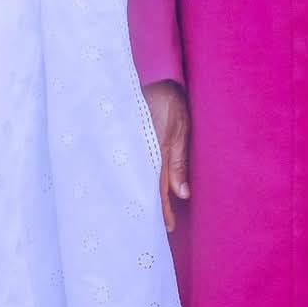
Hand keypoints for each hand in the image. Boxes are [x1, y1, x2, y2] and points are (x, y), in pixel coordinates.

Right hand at [144, 80, 190, 233]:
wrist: (152, 76)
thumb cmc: (170, 102)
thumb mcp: (180, 130)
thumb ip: (178, 162)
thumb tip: (183, 195)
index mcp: (155, 151)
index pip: (158, 188)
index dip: (163, 209)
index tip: (168, 227)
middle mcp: (140, 151)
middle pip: (143, 186)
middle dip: (149, 208)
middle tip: (153, 230)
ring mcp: (130, 145)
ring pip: (134, 177)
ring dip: (138, 195)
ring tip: (141, 215)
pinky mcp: (124, 139)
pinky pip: (129, 164)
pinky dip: (131, 178)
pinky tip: (131, 187)